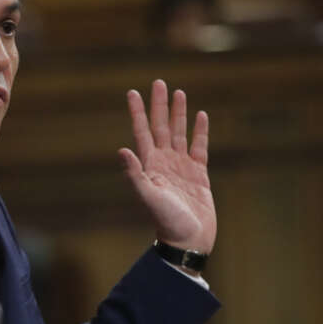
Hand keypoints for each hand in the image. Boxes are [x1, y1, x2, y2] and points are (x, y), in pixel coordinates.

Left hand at [118, 80, 216, 253]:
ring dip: (178, 114)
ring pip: (179, 133)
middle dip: (159, 105)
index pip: (141, 132)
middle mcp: (163, 162)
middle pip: (160, 127)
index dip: (137, 112)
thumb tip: (121, 150)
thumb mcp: (148, 197)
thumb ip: (135, 174)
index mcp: (149, 165)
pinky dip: (200, 131)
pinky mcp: (199, 174)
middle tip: (159, 82)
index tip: (132, 92)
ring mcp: (181, 167)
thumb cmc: (166, 222)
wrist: (188, 241)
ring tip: (178, 92)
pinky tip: (201, 115)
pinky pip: (199, 147)